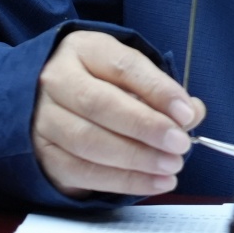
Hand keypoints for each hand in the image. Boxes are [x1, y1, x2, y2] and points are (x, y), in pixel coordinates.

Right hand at [33, 30, 204, 196]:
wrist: (46, 99)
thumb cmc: (99, 82)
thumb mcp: (128, 72)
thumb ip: (159, 90)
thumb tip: (191, 114)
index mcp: (83, 50)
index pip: (122, 67)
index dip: (157, 90)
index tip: (186, 113)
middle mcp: (55, 81)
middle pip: (100, 105)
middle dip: (145, 128)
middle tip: (180, 145)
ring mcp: (42, 119)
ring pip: (88, 142)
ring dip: (136, 160)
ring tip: (171, 166)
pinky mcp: (42, 155)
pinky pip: (81, 172)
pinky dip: (120, 181)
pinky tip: (152, 182)